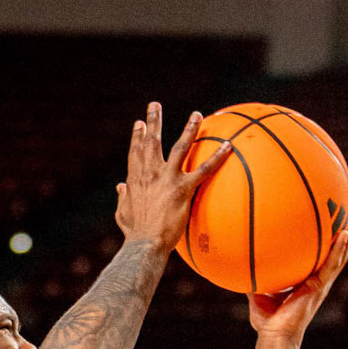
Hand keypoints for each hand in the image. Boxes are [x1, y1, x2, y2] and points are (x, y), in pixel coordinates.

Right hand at [114, 104, 229, 253]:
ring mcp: (167, 179)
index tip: (140, 123)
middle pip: (152, 141)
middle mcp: (150, 173)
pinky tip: (228, 146)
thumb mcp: (122, 213)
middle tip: (155, 105)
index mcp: (135, 179)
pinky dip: (218, 157)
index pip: (136, 152)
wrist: (145, 244)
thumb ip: (122, 198)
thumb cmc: (134, 234)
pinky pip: (204, 170)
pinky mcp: (183, 189)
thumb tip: (119, 187)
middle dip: (154, 120)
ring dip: (189, 129)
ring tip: (197, 115)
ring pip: (181, 147)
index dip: (138, 136)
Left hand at [249, 214, 347, 340]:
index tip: (333, 227)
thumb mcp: (259, 294)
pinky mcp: (320, 287)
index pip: (322, 259)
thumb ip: (256, 277)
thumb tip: (242, 262)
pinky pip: (332, 264)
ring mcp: (322, 284)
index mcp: (308, 282)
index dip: (329, 244)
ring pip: (340, 256)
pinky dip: (339, 249)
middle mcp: (319, 281)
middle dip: (346, 234)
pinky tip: (345, 234)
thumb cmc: (268, 321)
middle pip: (337, 254)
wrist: (276, 335)